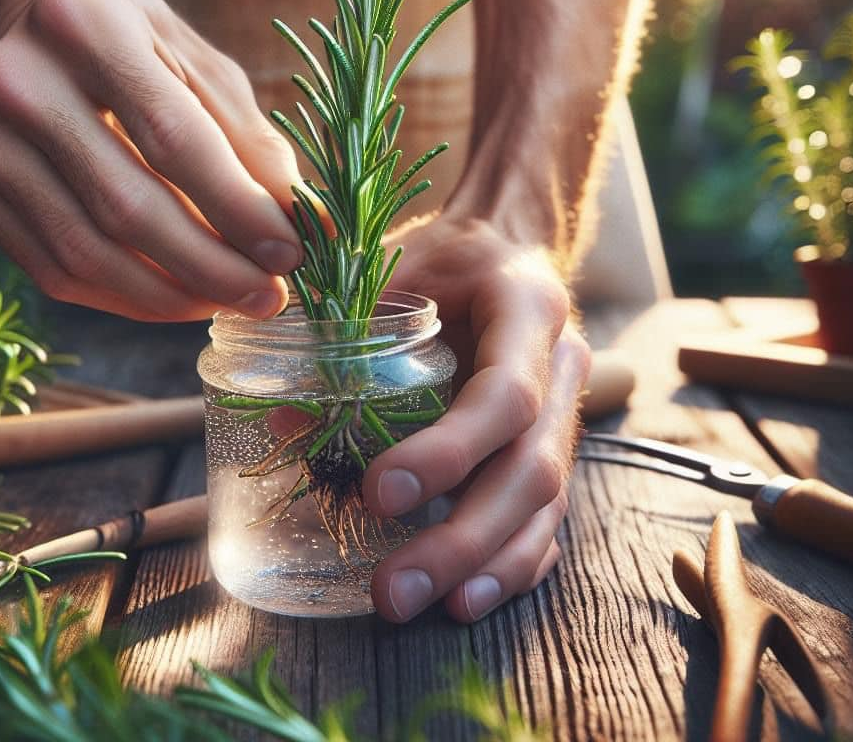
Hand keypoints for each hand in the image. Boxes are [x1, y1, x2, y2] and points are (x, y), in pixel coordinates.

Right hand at [0, 0, 303, 320]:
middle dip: (211, 267)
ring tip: (232, 302)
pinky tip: (179, 297)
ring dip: (172, 295)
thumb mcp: (198, 62)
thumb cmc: (131, 42)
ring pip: (86, 253)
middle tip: (270, 297)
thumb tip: (306, 221)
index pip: (174, 136)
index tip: (293, 253)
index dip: (238, 207)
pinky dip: (126, 297)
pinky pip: (55, 270)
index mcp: (85, 22)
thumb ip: (251, 138)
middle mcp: (15, 78)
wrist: (21, 26)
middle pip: (125, 206)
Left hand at [363, 213, 589, 621]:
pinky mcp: (554, 441)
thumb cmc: (445, 254)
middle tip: (394, 588)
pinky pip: (548, 512)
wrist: (505, 246)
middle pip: (532, 469)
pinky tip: (471, 594)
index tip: (380, 491)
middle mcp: (561, 364)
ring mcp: (568, 407)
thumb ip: (347, 333)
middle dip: (464, 537)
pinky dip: (513, 560)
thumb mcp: (397, 268)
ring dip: (488, 564)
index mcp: (528, 309)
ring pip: (547, 503)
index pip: (506, 393)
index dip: (449, 450)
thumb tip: (284, 422)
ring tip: (431, 606)